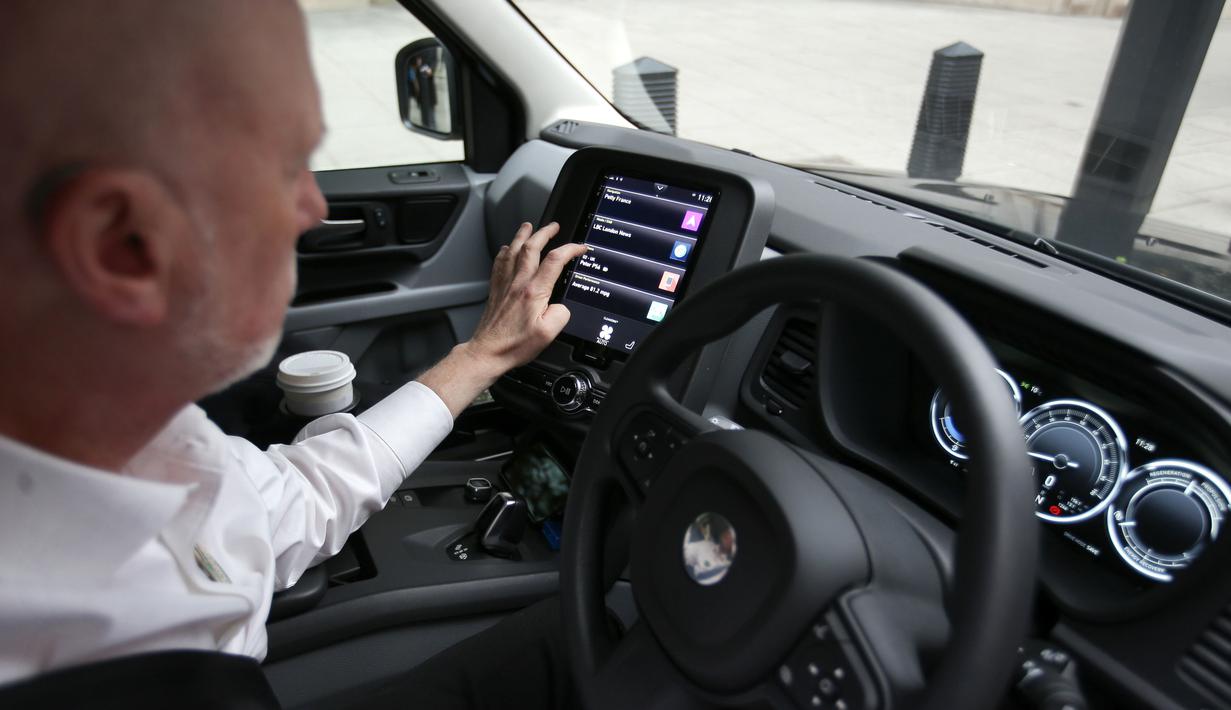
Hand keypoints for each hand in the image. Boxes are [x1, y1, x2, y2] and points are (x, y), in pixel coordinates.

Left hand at [468, 222, 587, 372]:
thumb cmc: (514, 345)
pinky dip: (505, 251)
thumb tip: (560, 306)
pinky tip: (507, 249)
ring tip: (529, 226)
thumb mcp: (548, 334)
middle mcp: (518, 283)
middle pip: (531, 247)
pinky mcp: (496, 290)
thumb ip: (561, 315)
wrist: (488, 352)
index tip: (579, 248)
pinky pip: (499, 263)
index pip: (555, 260)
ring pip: (513, 250)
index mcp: (534, 292)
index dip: (570, 249)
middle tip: (554, 226)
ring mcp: (505, 284)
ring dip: (522, 235)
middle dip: (545, 232)